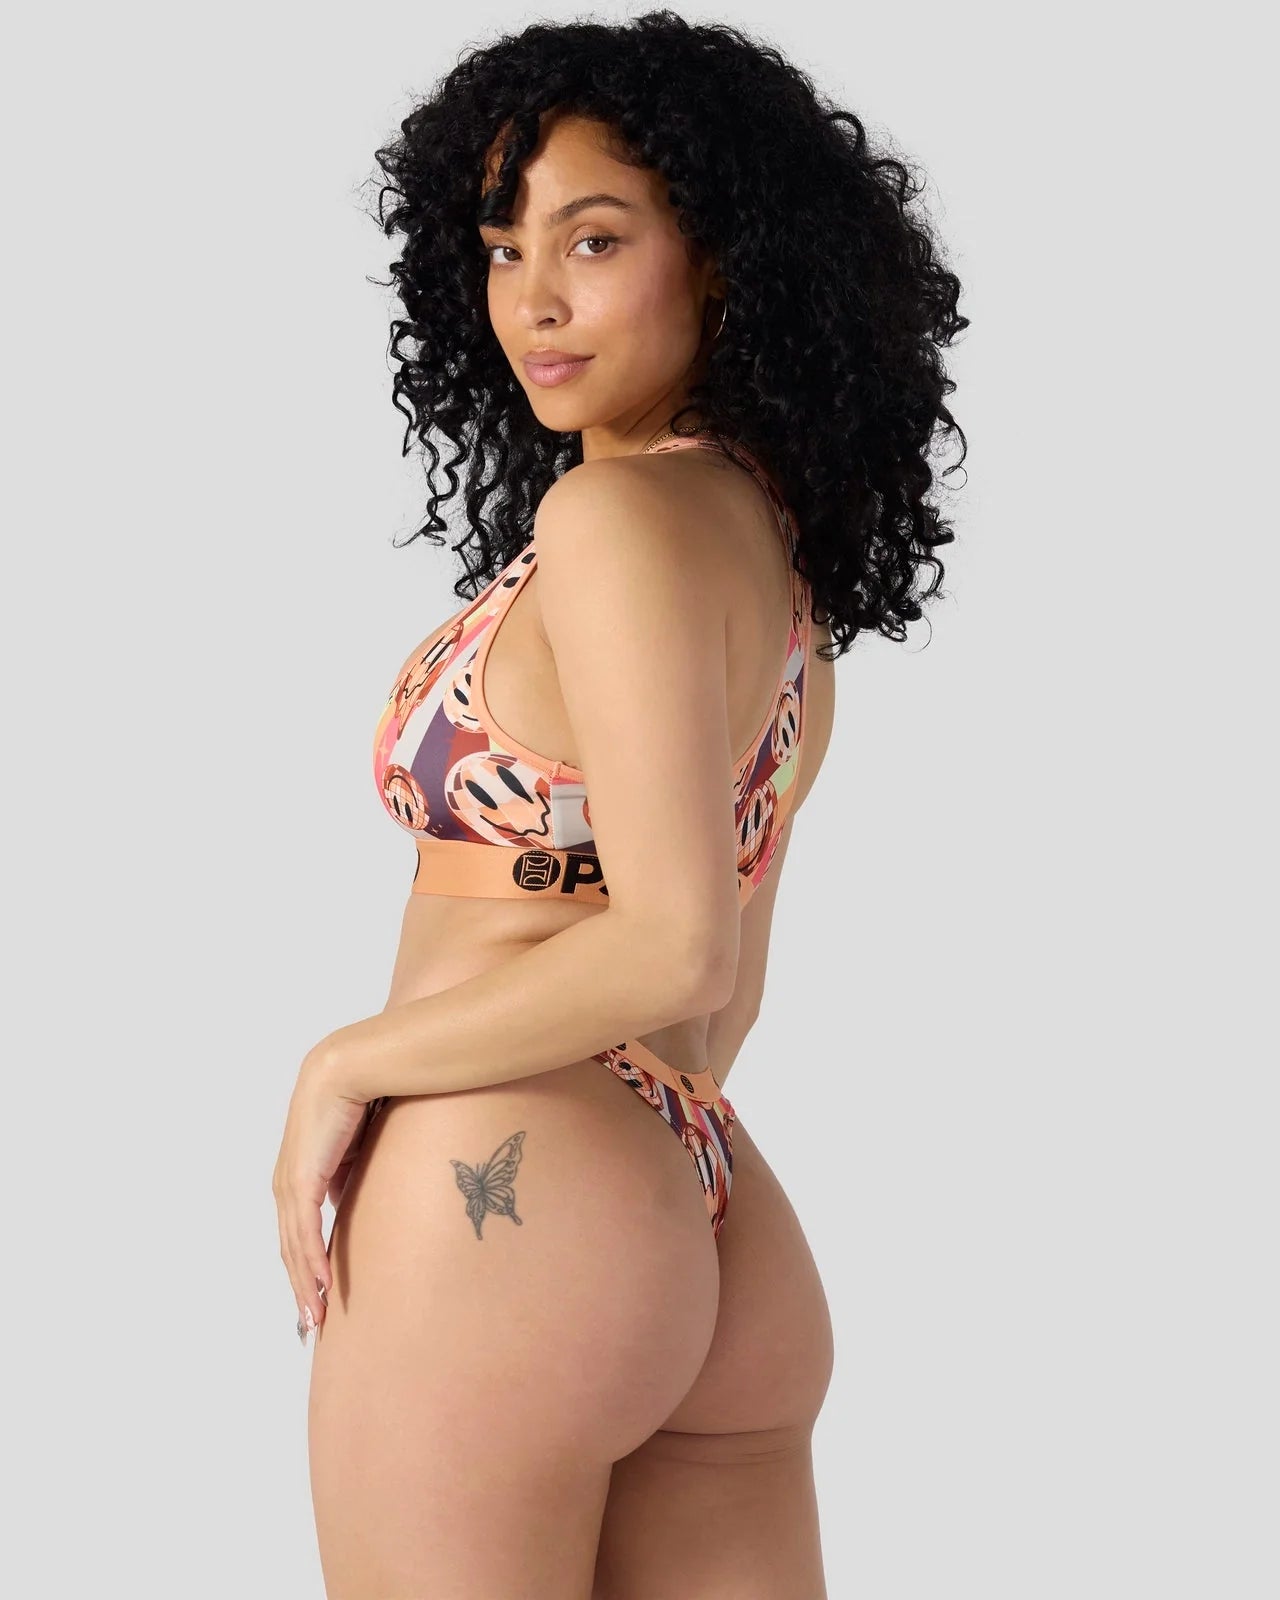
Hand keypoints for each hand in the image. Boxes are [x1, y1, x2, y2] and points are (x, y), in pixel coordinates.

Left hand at [271, 1039, 368, 1342]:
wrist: (354, 1066)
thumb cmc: (365, 1095)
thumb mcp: (361, 1146)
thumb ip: (353, 1173)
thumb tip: (357, 1198)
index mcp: (300, 1172)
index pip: (298, 1230)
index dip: (306, 1264)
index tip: (319, 1293)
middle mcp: (287, 1180)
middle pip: (290, 1246)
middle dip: (301, 1286)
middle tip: (312, 1321)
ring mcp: (290, 1181)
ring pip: (293, 1247)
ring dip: (304, 1285)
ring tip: (316, 1317)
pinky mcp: (301, 1180)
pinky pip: (304, 1232)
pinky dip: (310, 1263)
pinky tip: (321, 1287)